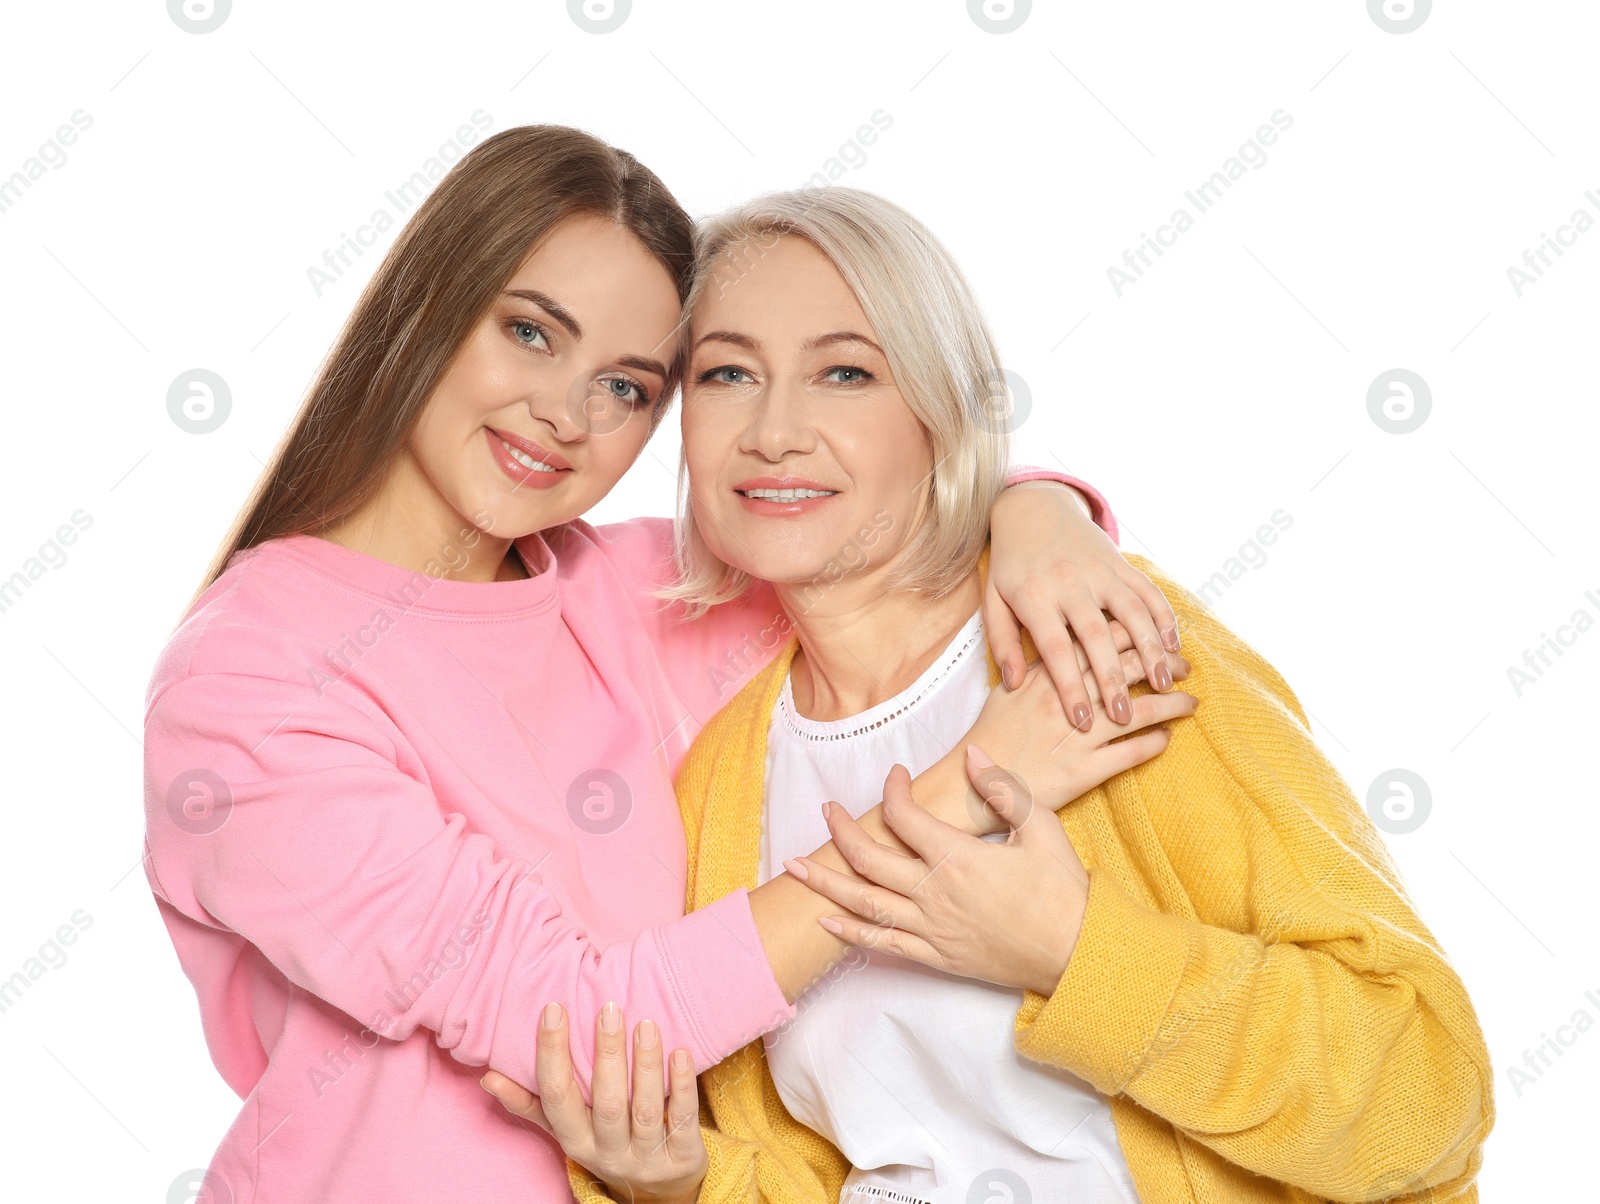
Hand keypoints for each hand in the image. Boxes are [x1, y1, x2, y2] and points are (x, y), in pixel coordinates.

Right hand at [480, 1002, 705, 1203]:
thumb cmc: (604, 1141)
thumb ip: (531, 1103)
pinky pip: (683, 1120)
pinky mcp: (683, 1157)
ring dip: (646, 1065)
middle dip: (607, 1055)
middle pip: (606, 1104)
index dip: (552, 1054)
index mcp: (575, 1140)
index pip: (558, 1097)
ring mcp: (647, 1157)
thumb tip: (489, 1076)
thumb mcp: (566, 1129)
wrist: (657, 1191)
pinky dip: (682, 1086)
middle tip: (608, 1009)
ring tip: (645, 1023)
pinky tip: (681, 1052)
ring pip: (645, 1110)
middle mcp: (609, 1152)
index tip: (554, 1009)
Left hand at [788, 750, 1089, 994]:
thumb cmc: (1063, 889)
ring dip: (825, 882)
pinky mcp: (936, 956)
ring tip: (793, 866)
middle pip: (869, 858)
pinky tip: (825, 920)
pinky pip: (882, 945)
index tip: (895, 775)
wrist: (1077, 952)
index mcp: (958, 857)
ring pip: (864, 903)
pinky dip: (850, 931)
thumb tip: (972, 756)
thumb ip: (1002, 789)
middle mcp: (935, 893)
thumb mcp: (1042, 826)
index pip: (905, 816)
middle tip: (825, 808)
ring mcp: (931, 928)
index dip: (893, 790)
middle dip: (841, 830)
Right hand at [954, 645, 1195, 828]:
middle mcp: (1066, 699)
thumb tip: (1064, 647)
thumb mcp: (1007, 691)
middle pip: (1127, 671)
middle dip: (1163, 665)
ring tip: (1191, 701)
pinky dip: (1154, 745)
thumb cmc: (990, 736)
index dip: (1136, 636)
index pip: (1101, 642)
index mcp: (1048, 674)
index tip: (1156, 637)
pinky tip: (1167, 739)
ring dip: (1172, 704)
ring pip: (1140, 711)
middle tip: (1184, 665)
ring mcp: (1077, 737)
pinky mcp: (1083, 771)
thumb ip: (1037, 666)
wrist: (973, 784)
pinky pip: (1130, 754)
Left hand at [988, 480, 1180, 728]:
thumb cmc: (1011, 565)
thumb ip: (1001, 642)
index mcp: (1034, 597)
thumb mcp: (993, 600)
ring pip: (1132, 612)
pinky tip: (1173, 647)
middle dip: (1113, 678)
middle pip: (1097, 636)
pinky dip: (1165, 618)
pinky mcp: (1121, 563)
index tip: (1080, 722)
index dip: (1069, 687)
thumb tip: (1013, 684)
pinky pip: (1148, 591)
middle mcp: (1069, 582)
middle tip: (1124, 715)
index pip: (1055, 649)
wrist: (1033, 508)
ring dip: (1151, 649)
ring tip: (1163, 684)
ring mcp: (1099, 571)